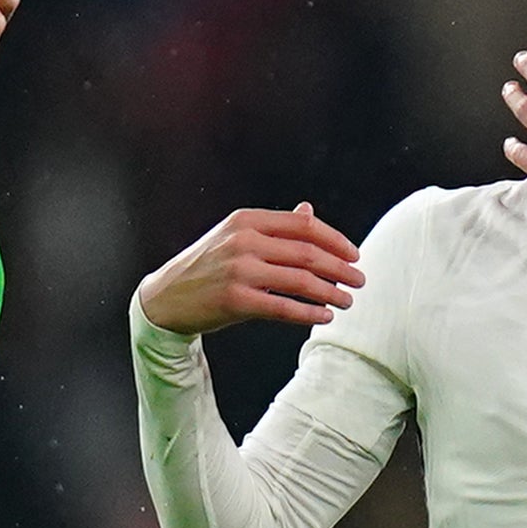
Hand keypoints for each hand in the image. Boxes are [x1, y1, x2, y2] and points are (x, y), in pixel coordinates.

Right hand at [137, 203, 363, 335]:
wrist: (167, 297)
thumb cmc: (207, 266)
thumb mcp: (236, 236)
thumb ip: (274, 226)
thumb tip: (309, 211)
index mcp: (248, 220)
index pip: (304, 226)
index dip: (335, 240)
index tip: (354, 255)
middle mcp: (244, 241)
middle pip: (308, 253)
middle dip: (340, 268)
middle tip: (359, 280)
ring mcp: (240, 271)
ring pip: (300, 280)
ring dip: (331, 292)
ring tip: (347, 301)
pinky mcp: (236, 300)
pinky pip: (283, 307)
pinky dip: (309, 312)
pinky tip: (324, 316)